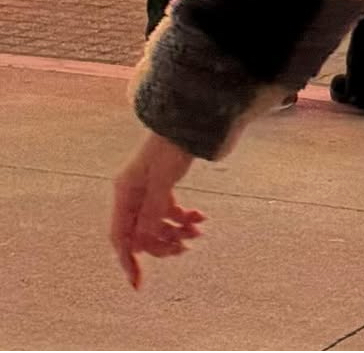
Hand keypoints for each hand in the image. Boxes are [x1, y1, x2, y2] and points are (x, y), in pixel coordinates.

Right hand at [110, 133, 201, 288]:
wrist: (190, 121)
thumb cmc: (172, 146)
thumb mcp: (163, 180)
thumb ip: (152, 211)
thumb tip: (143, 241)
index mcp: (124, 193)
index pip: (121, 236)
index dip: (128, 261)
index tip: (138, 284)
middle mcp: (132, 194)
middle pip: (141, 233)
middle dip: (163, 243)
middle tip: (187, 247)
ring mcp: (146, 190)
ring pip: (157, 224)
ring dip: (177, 231)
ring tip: (199, 231)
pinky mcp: (161, 186)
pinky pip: (168, 211)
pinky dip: (183, 218)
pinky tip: (200, 218)